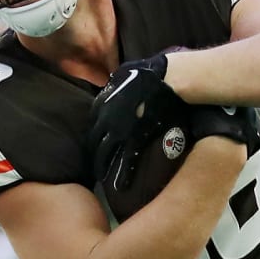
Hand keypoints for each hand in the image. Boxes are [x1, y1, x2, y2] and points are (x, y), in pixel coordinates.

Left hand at [87, 52, 174, 187]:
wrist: (167, 78)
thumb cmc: (150, 72)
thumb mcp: (125, 71)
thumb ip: (116, 81)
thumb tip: (112, 81)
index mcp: (103, 102)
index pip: (92, 125)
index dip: (92, 136)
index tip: (93, 145)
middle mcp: (106, 118)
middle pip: (94, 142)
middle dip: (92, 155)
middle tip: (92, 166)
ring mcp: (120, 130)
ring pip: (105, 153)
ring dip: (101, 167)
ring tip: (100, 179)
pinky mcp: (136, 139)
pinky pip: (127, 160)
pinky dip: (123, 174)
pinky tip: (120, 187)